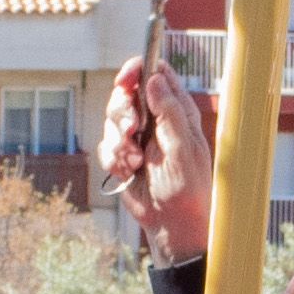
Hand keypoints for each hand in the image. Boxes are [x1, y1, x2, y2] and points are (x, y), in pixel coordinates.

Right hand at [103, 58, 215, 262]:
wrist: (172, 223)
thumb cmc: (187, 188)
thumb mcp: (183, 149)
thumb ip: (170, 113)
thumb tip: (155, 79)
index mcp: (176, 111)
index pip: (155, 74)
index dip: (137, 70)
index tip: (125, 80)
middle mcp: (155, 119)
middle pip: (125, 94)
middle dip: (122, 112)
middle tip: (131, 130)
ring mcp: (137, 137)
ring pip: (111, 120)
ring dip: (119, 142)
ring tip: (135, 162)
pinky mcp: (123, 156)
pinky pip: (105, 147)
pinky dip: (113, 159)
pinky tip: (128, 173)